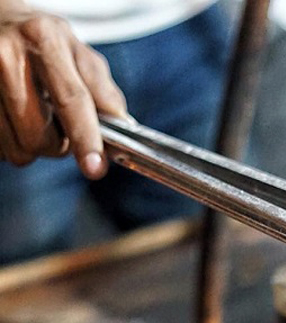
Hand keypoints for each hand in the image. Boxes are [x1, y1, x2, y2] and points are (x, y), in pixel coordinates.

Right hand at [0, 2, 126, 177]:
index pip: (71, 100)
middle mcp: (7, 56)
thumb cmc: (44, 43)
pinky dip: (12, 142)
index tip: (95, 167)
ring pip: (17, 148)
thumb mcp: (79, 55)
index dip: (85, 138)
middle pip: (39, 136)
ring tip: (34, 118)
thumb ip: (104, 92)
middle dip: (57, 145)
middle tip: (57, 126)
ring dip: (32, 145)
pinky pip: (0, 147)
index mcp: (44, 41)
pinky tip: (14, 117)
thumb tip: (123, 127)